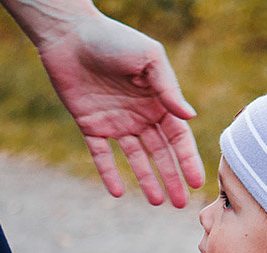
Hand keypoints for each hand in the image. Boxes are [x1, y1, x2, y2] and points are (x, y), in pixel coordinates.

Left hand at [0, 1, 204, 207]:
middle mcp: (140, 115)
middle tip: (180, 203)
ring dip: (147, 180)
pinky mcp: (90, 125)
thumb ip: (168, 88)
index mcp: (158, 101)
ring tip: (157, 202)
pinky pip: (101, 155)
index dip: (188, 159)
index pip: (178, 137)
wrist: (70, 34)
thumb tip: (189, 117)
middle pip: (160, 153)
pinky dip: (109, 173)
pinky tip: (118, 192)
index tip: (196, 182)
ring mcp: (116, 122)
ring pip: (135, 158)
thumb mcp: (148, 59)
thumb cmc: (114, 40)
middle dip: (172, 177)